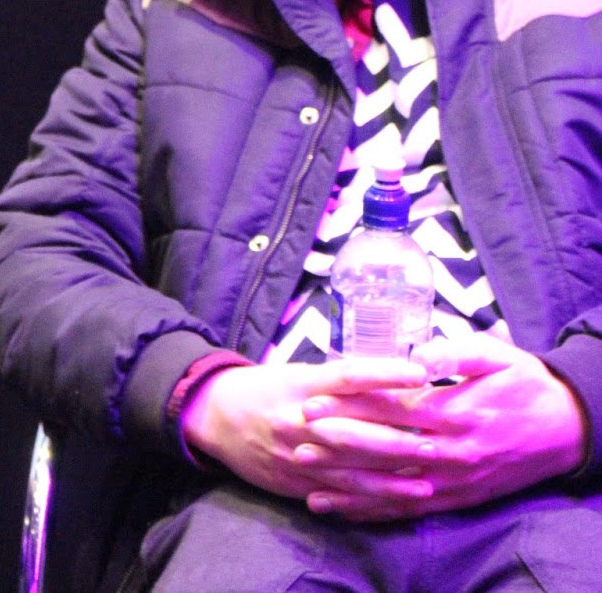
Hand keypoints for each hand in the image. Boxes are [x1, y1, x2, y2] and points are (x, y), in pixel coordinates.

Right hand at [182, 358, 433, 511]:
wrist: (214, 415)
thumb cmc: (265, 389)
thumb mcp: (296, 373)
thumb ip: (339, 382)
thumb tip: (392, 379)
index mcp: (299, 385)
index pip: (348, 377)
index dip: (384, 375)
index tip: (420, 373)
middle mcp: (297, 420)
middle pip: (354, 431)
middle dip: (398, 440)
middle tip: (438, 442)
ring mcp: (294, 454)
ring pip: (348, 470)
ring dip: (390, 478)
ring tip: (427, 481)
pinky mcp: (292, 480)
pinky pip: (335, 494)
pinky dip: (367, 500)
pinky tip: (394, 501)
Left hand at [296, 334, 584, 519]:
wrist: (566, 429)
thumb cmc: (525, 384)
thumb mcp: (496, 355)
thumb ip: (455, 353)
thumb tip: (418, 354)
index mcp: (458, 413)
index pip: (393, 411)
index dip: (351, 407)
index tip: (313, 401)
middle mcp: (453, 451)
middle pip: (385, 449)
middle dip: (338, 443)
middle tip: (297, 434)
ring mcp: (454, 480)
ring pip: (392, 485)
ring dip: (348, 481)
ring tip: (306, 473)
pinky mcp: (457, 498)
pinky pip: (409, 509)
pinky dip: (372, 510)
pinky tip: (339, 508)